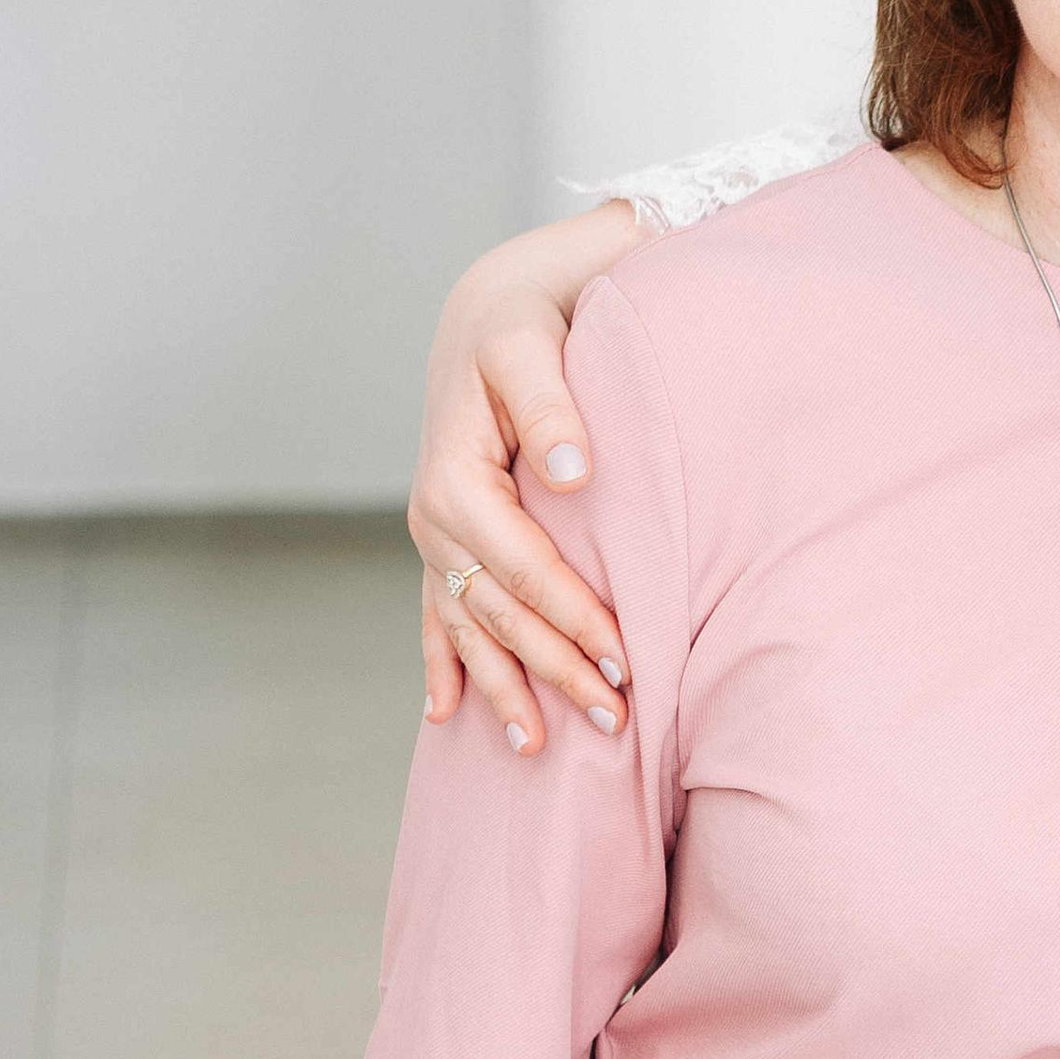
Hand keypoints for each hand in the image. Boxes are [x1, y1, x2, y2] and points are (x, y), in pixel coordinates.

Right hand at [411, 205, 640, 751]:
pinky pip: (440, 614)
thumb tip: (570, 470)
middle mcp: (436, 519)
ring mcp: (437, 537)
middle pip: (501, 613)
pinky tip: (446, 713)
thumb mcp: (532, 348)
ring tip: (534, 747)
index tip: (623, 660)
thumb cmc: (522, 325)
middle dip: (553, 670)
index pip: (523, 568)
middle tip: (613, 722)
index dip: (571, 617)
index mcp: (456, 481)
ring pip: (471, 627)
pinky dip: (445, 664)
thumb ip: (552, 407)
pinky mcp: (448, 541)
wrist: (489, 312)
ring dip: (503, 687)